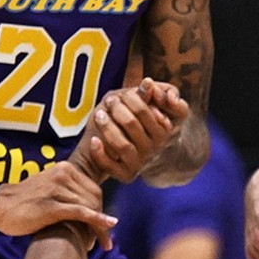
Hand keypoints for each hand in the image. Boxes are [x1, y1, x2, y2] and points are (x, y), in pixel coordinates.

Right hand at [0, 162, 116, 249]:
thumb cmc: (25, 203)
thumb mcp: (50, 189)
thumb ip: (69, 192)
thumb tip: (90, 205)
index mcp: (64, 168)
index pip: (93, 190)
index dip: (100, 210)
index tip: (104, 226)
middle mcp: (62, 175)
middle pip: (94, 199)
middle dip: (101, 220)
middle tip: (105, 239)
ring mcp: (57, 189)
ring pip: (90, 207)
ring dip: (99, 228)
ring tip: (102, 243)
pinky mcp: (52, 205)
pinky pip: (82, 213)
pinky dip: (97, 221)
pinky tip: (108, 228)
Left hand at [72, 79, 186, 183]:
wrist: (126, 152)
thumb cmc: (134, 123)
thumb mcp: (144, 105)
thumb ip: (150, 94)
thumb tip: (148, 83)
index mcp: (165, 130)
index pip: (147, 111)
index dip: (132, 99)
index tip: (122, 93)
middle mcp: (155, 148)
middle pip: (133, 125)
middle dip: (117, 110)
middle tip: (109, 101)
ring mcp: (141, 163)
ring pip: (122, 146)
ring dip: (107, 128)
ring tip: (98, 115)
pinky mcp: (126, 175)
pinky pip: (111, 166)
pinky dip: (100, 153)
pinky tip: (94, 140)